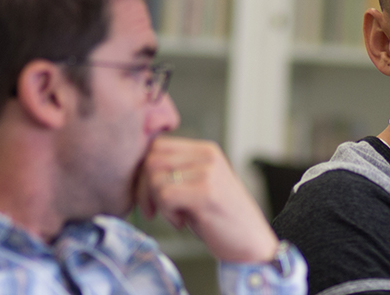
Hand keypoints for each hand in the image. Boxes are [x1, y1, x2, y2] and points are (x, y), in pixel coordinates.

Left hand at [135, 136, 277, 262]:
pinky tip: (182, 222)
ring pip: (156, 177)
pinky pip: (166, 195)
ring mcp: (208, 172)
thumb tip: (138, 170)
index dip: (144, 171)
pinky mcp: (206, 192)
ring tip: (176, 216)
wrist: (252, 243)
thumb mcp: (198, 186)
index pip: (158, 145)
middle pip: (152, 159)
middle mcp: (208, 156)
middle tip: (153, 209)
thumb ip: (176, 171)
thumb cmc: (222, 219)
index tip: (149, 194)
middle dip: (144, 188)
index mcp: (205, 150)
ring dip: (157, 202)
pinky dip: (167, 213)